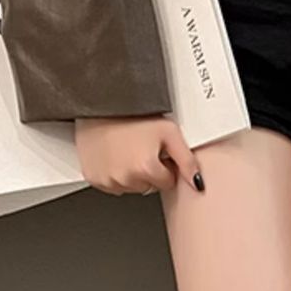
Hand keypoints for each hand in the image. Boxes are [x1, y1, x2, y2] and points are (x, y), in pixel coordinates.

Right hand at [74, 116, 203, 195]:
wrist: (100, 104)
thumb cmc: (132, 114)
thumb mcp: (168, 132)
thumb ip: (187, 160)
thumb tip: (197, 184)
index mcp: (145, 168)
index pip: (167, 182)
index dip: (165, 165)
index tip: (157, 151)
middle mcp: (125, 178)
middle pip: (148, 186)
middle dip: (148, 170)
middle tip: (141, 148)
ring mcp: (107, 180)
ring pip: (129, 187)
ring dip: (130, 173)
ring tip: (126, 149)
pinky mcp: (93, 178)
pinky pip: (110, 184)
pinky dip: (113, 173)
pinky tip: (114, 155)